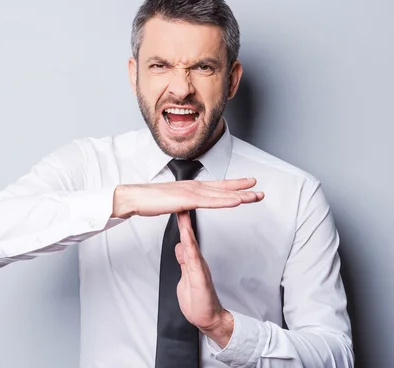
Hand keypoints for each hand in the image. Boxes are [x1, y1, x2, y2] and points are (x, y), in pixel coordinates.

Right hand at [112, 178, 263, 217]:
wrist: (134, 198)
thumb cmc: (148, 201)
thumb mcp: (170, 202)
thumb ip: (181, 204)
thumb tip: (185, 208)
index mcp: (190, 187)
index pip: (216, 186)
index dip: (233, 185)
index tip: (247, 185)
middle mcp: (193, 186)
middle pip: (223, 188)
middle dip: (243, 188)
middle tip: (259, 190)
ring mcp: (191, 192)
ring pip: (221, 194)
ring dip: (240, 195)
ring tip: (255, 196)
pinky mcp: (186, 199)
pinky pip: (210, 201)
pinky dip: (225, 201)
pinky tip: (237, 201)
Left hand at [175, 211, 233, 347]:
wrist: (209, 319)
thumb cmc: (198, 301)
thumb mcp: (186, 277)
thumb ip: (184, 261)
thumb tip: (180, 247)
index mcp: (193, 260)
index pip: (185, 237)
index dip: (181, 221)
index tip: (177, 206)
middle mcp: (197, 260)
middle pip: (189, 236)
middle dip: (185, 218)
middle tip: (181, 199)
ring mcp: (199, 267)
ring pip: (191, 243)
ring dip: (187, 227)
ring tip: (183, 211)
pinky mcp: (199, 276)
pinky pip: (193, 258)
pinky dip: (189, 245)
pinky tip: (186, 236)